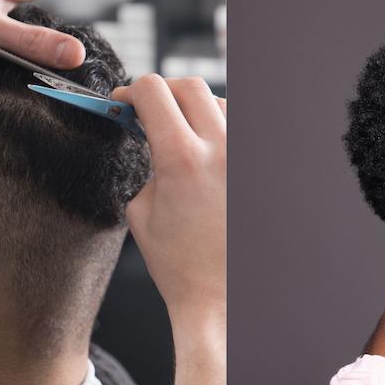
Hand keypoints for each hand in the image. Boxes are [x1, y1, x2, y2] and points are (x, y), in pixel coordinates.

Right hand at [112, 74, 226, 328]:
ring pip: (219, 103)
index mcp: (181, 159)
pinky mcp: (261, 169)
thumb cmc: (179, 264)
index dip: (130, 91)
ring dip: (194, 111)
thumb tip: (148, 136)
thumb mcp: (141, 210)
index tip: (122, 102)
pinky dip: (219, 133)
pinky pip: (239, 131)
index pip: (152, 91)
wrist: (220, 298)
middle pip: (188, 86)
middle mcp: (220, 149)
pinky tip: (208, 156)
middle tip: (147, 112)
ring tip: (179, 138)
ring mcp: (246, 157)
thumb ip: (145, 164)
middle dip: (162, 93)